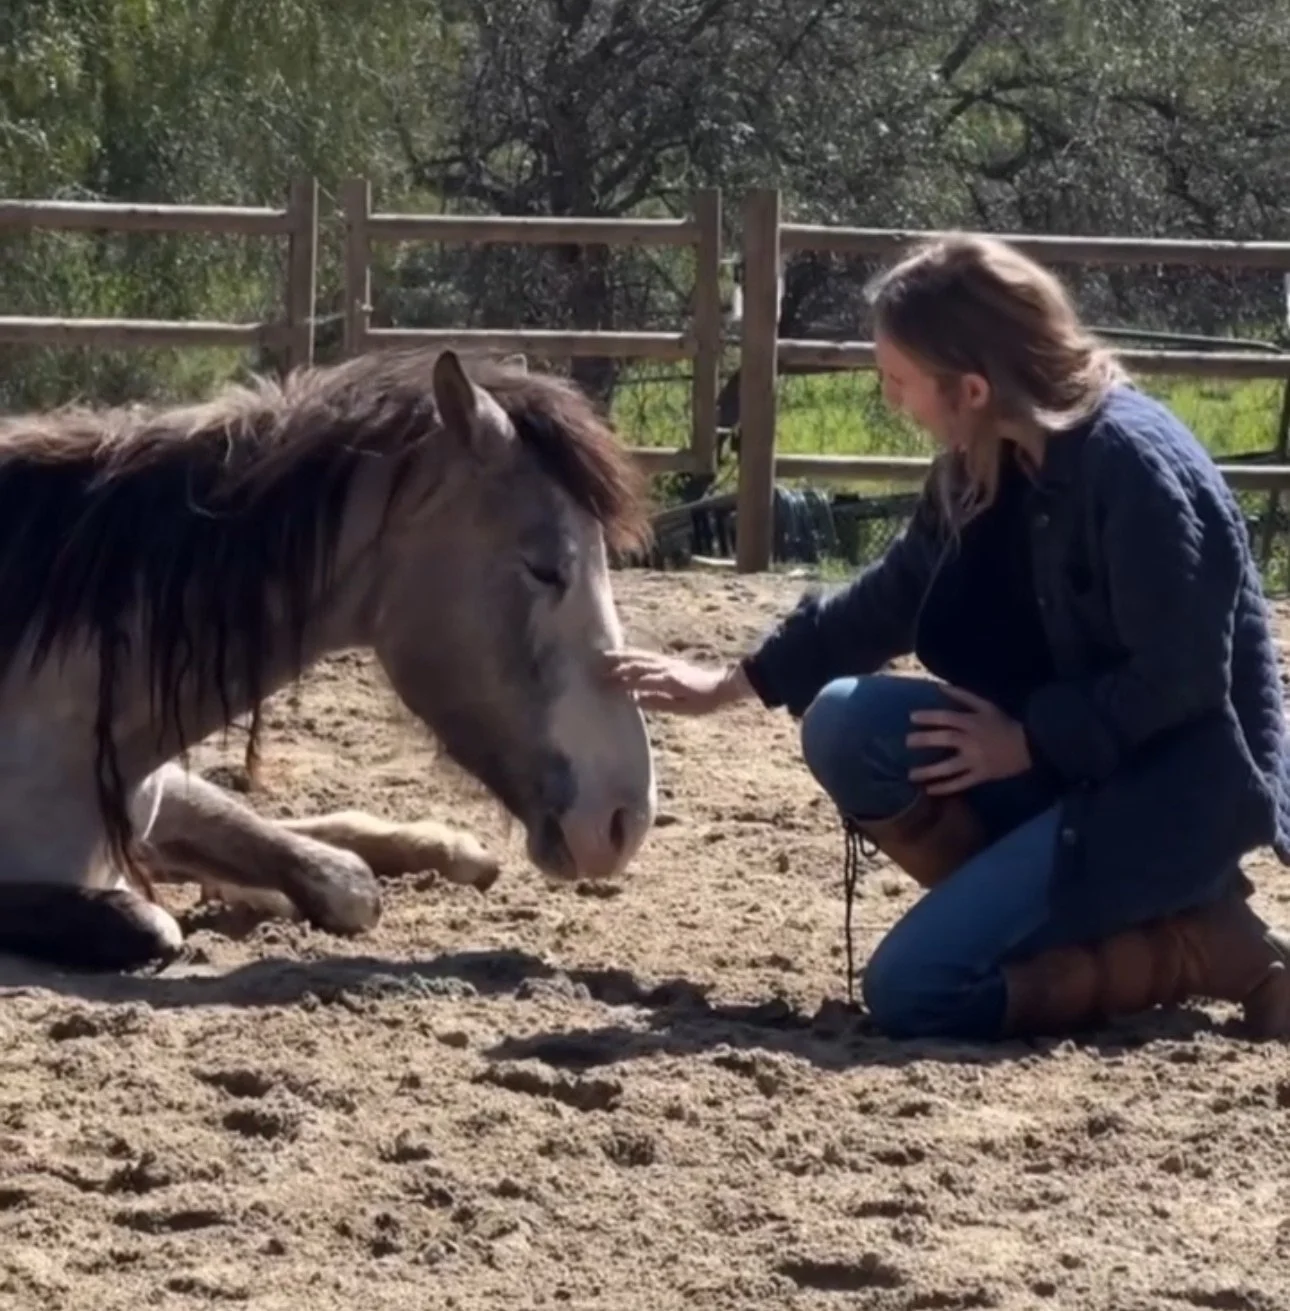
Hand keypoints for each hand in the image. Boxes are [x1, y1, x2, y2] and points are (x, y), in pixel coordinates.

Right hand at [599, 649, 752, 714]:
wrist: (721, 686)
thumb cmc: (703, 702)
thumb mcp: (682, 708)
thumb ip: (658, 702)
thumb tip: (635, 699)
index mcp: (668, 680)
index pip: (638, 680)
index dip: (620, 683)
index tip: (602, 686)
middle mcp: (665, 668)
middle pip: (636, 664)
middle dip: (615, 666)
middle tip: (595, 669)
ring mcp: (667, 662)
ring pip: (640, 656)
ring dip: (621, 656)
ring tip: (603, 656)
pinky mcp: (668, 661)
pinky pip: (646, 655)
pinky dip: (632, 653)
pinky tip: (624, 655)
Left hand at [905, 685, 1031, 794]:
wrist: (1029, 745)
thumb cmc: (1003, 723)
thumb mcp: (985, 705)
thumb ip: (963, 696)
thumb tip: (939, 686)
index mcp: (973, 722)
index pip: (947, 717)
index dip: (929, 716)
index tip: (912, 717)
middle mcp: (972, 741)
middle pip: (946, 739)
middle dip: (925, 740)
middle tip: (907, 742)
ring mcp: (977, 760)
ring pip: (950, 766)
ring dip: (930, 771)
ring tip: (911, 775)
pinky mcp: (982, 775)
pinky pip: (961, 783)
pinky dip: (945, 788)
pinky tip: (930, 790)